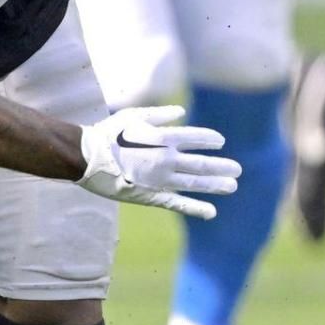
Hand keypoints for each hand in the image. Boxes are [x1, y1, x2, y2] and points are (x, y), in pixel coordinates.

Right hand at [77, 105, 240, 219]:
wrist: (86, 157)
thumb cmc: (107, 133)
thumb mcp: (132, 116)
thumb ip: (159, 115)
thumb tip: (181, 112)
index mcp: (162, 139)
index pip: (196, 138)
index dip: (210, 139)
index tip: (220, 142)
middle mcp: (166, 160)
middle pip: (201, 164)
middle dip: (221, 166)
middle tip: (237, 169)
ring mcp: (160, 180)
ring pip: (195, 184)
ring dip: (215, 185)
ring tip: (232, 186)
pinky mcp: (151, 196)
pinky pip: (177, 203)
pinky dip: (196, 208)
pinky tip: (211, 212)